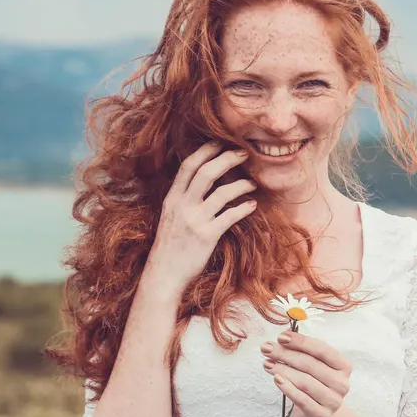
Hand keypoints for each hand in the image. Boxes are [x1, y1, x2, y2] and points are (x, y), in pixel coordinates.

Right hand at [143, 142, 257, 294]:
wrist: (164, 274)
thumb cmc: (170, 246)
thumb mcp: (170, 216)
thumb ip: (182, 198)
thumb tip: (201, 182)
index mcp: (172, 198)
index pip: (188, 166)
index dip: (206, 151)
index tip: (220, 142)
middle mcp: (182, 206)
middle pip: (207, 172)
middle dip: (227, 159)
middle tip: (243, 154)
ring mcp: (195, 221)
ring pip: (222, 193)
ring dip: (241, 185)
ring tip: (252, 184)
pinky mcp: (207, 236)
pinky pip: (230, 216)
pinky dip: (244, 209)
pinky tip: (252, 206)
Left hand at [261, 329, 351, 416]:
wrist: (319, 413)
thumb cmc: (315, 383)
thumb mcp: (314, 364)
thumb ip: (303, 349)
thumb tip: (285, 334)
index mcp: (343, 366)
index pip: (321, 349)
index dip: (300, 342)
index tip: (281, 337)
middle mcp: (341, 383)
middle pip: (310, 364)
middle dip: (285, 354)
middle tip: (266, 349)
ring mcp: (333, 401)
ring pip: (304, 381)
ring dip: (283, 370)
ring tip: (267, 363)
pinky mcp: (321, 415)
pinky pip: (301, 400)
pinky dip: (287, 388)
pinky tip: (276, 379)